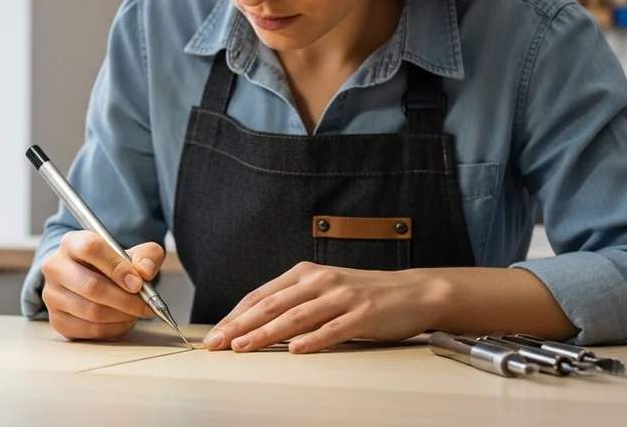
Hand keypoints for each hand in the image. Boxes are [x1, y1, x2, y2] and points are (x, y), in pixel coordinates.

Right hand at [41, 230, 164, 340]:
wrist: (92, 280)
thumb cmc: (113, 265)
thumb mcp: (134, 253)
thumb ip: (147, 256)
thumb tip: (145, 271)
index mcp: (72, 242)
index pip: (91, 249)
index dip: (117, 267)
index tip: (138, 283)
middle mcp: (56, 267)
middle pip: (91, 286)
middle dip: (125, 299)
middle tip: (146, 305)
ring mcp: (52, 295)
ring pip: (92, 311)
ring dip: (122, 315)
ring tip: (137, 312)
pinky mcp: (57, 320)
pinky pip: (90, 330)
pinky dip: (114, 329)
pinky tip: (124, 321)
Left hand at [203, 263, 445, 353]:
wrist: (412, 292)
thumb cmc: (364, 295)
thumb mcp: (324, 290)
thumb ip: (294, 302)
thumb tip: (254, 323)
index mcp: (306, 274)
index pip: (261, 295)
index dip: (235, 315)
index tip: (214, 334)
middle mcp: (320, 281)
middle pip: (272, 305)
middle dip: (240, 326)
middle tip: (216, 344)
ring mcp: (341, 297)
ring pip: (296, 317)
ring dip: (266, 333)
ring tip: (243, 348)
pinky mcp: (362, 314)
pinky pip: (333, 329)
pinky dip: (313, 340)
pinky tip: (294, 351)